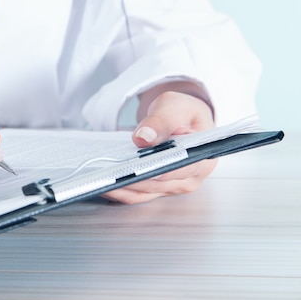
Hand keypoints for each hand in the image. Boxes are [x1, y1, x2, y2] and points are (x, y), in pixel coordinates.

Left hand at [101, 87, 216, 203]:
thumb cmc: (182, 112)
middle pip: (157, 184)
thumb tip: (144, 137)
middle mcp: (189, 178)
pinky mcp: (155, 188)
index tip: (143, 170)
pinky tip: (102, 181)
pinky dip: (118, 189)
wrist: (179, 119)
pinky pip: (135, 193)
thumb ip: (161, 120)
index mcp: (202, 158)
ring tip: (98, 178)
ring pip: (142, 193)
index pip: (183, 169)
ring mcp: (171, 186)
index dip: (163, 171)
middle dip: (133, 179)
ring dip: (120, 187)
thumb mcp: (174, 106)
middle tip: (108, 172)